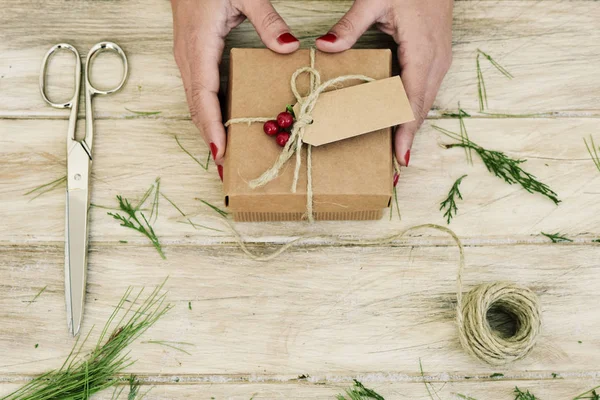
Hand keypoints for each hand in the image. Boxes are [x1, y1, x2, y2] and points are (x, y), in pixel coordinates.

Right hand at [170, 0, 299, 178]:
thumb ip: (267, 20)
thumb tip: (287, 47)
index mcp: (199, 47)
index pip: (204, 96)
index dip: (212, 126)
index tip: (221, 152)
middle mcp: (189, 59)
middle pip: (197, 109)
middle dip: (210, 141)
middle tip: (227, 171)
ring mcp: (188, 60)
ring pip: (197, 105)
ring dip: (209, 132)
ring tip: (226, 158)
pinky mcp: (193, 59)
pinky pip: (199, 94)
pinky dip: (209, 116)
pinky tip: (222, 128)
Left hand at [315, 0, 452, 166]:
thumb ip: (350, 25)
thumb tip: (325, 47)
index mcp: (423, 52)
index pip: (412, 101)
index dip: (405, 131)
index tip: (398, 157)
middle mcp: (436, 62)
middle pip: (420, 109)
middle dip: (408, 138)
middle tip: (392, 167)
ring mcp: (439, 61)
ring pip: (424, 103)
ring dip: (410, 127)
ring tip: (395, 152)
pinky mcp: (436, 58)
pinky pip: (424, 92)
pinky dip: (412, 111)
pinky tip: (399, 122)